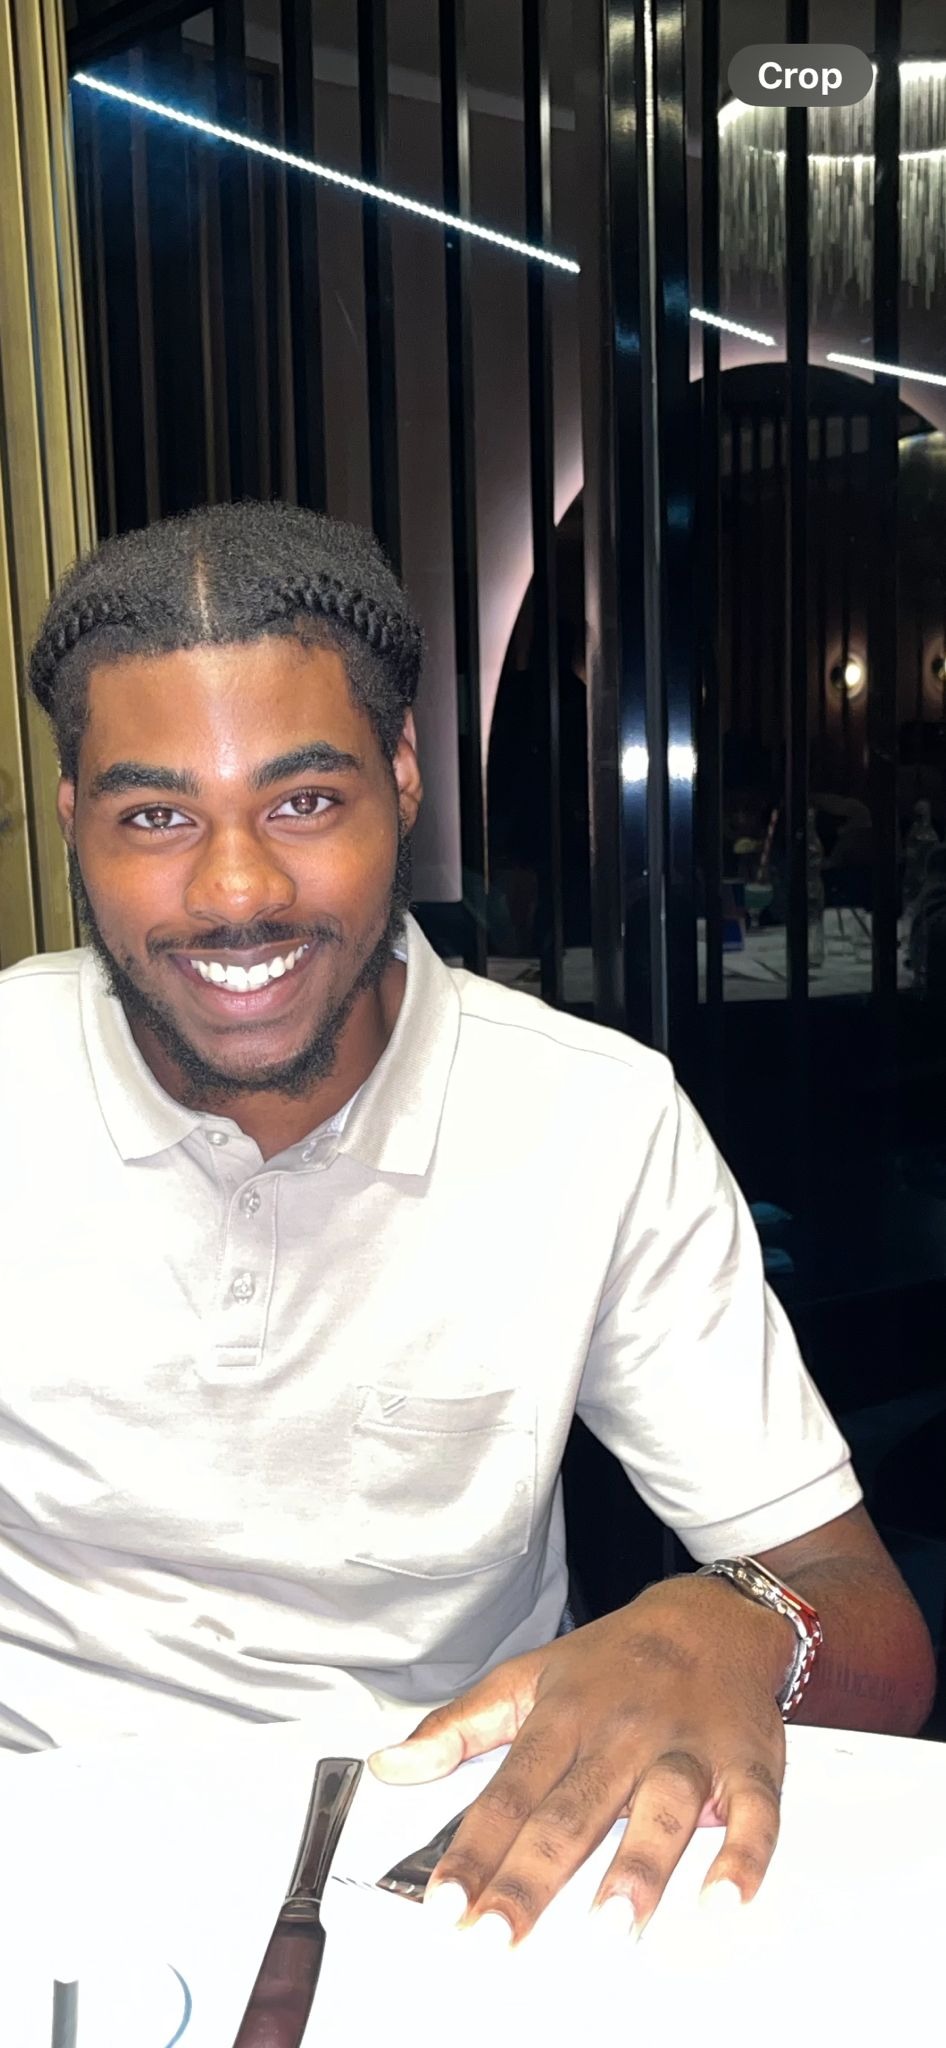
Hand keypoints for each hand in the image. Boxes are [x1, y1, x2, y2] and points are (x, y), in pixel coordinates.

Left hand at [368, 1576, 789, 1944]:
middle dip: (535, 1875)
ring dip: (640, 1866)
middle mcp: (623, 1734)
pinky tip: (725, 1899)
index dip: (474, 1848)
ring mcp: (687, 1748)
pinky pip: (755, 1812)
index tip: (445, 1901)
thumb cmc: (614, 1659)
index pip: (510, 1790)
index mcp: (565, 1716)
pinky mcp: (747, 1763)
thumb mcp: (528, 1676)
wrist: (712, 1615)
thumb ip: (459, 1727)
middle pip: (574, 1810)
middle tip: (500, 1931)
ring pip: (664, 1807)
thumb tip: (393, 1765)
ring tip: (611, 1924)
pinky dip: (745, 1856)